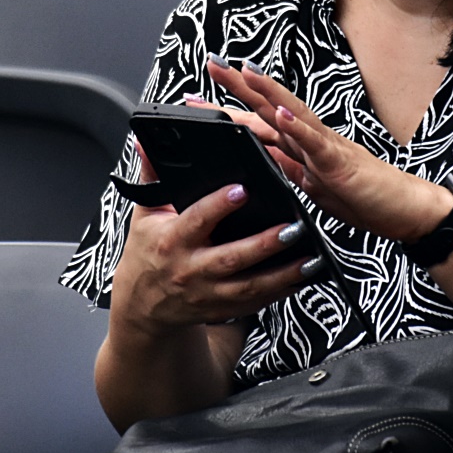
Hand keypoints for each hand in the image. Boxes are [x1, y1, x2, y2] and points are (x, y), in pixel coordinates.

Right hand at [110, 142, 312, 337]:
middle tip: (293, 227)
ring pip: (250, 286)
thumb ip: (152, 177)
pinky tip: (302, 278)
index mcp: (171, 241)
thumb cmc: (146, 253)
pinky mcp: (222, 309)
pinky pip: (255, 302)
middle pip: (232, 258)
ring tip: (310, 258)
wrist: (142, 305)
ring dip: (283, 274)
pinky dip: (280, 292)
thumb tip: (147, 143)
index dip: (219, 205)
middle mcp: (190, 270)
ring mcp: (208, 293)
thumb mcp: (144, 214)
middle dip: (264, 243)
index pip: (197, 220)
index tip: (243, 190)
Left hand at [207, 56, 450, 242]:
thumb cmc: (369, 199)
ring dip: (265, 91)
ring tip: (242, 71)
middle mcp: (313, 140)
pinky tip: (282, 112)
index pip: (260, 123)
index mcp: (304, 148)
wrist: (409, 211)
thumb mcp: (315, 188)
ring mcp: (327, 148)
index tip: (200, 99)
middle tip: (211, 63)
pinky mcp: (341, 164)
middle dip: (238, 86)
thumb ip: (290, 169)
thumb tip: (262, 156)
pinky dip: (298, 127)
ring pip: (290, 114)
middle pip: (270, 107)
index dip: (230, 110)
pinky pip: (316, 142)